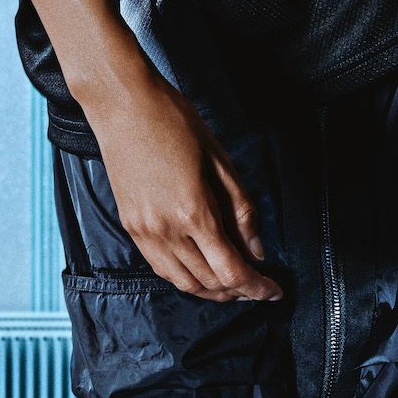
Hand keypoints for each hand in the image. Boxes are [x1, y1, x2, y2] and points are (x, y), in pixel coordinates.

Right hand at [84, 66, 282, 302]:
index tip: (274, 291)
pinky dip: (187, 278)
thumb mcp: (220, 160)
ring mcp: (144, 232)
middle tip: (259, 285)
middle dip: (240, 291)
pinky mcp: (130, 227)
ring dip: (213, 290)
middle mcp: (166, 230)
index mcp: (194, 211)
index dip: (257, 287)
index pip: (231, 271)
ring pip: (184, 283)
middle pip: (210, 282)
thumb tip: (256, 249)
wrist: (122, 106)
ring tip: (234, 283)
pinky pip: (162, 269)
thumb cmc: (174, 122)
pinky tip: (203, 269)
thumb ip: (241, 209)